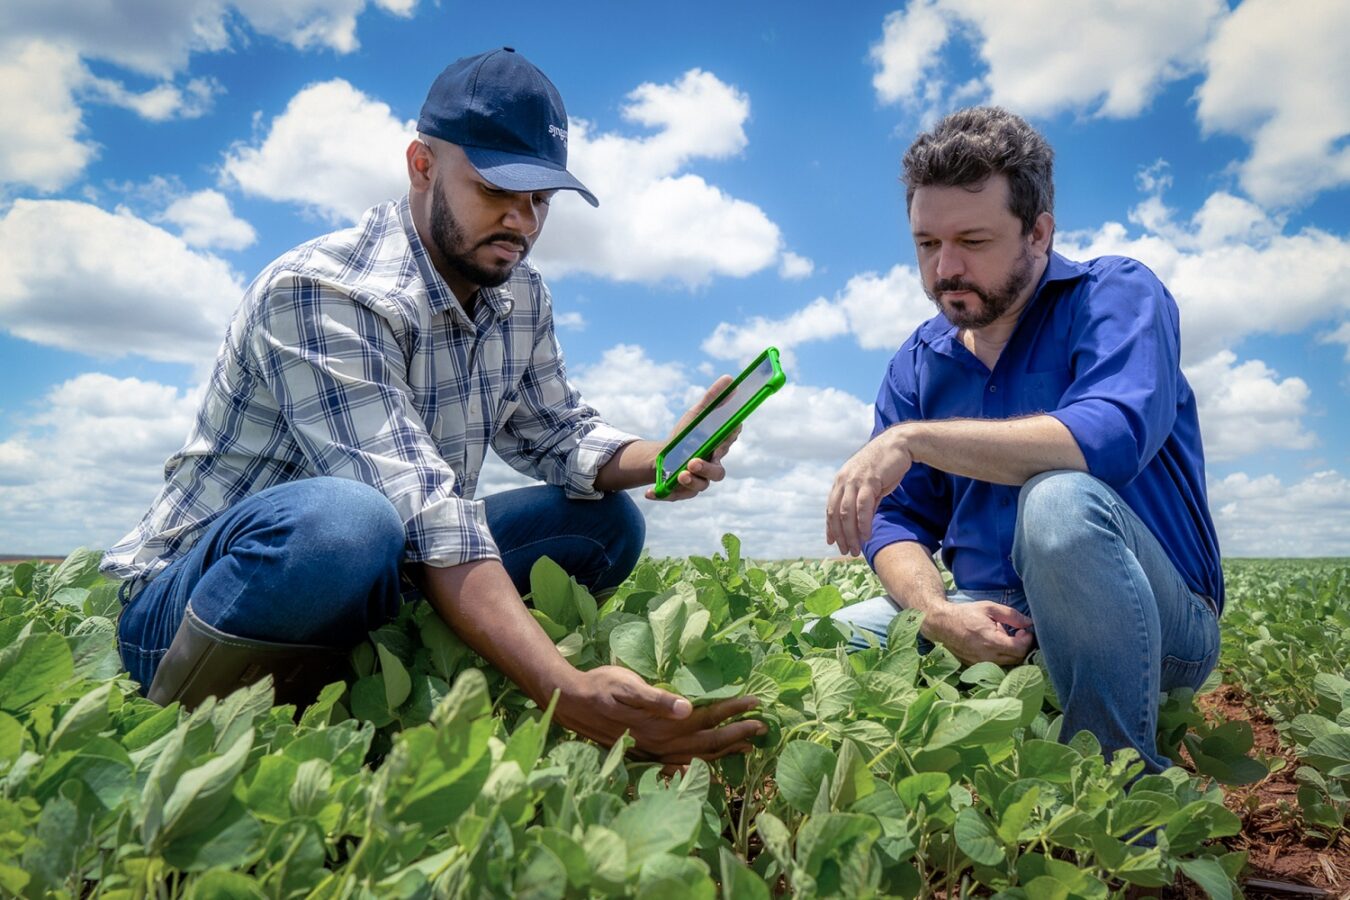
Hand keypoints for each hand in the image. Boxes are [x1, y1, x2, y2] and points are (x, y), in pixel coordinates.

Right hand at [552, 665, 762, 763]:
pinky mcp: (647, 754)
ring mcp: (654, 752)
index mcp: (662, 724)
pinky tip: (710, 763)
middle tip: (764, 727)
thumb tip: (686, 708)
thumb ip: (656, 698)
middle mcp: (662, 743)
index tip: (756, 704)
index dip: (734, 712)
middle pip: (709, 741)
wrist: (570, 703)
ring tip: (748, 746)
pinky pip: (682, 763)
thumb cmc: (600, 687)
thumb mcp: (626, 684)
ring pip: (698, 755)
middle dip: (738, 734)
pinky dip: (701, 763)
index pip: (708, 718)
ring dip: (724, 750)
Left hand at [646, 375, 739, 501]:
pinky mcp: (681, 492)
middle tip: (693, 461)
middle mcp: (711, 467)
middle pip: (718, 472)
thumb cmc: (686, 436)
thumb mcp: (696, 415)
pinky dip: (662, 494)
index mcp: (717, 447)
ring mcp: (697, 481)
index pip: (728, 443)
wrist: (665, 457)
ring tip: (680, 474)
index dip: (727, 439)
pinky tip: (650, 492)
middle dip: (706, 468)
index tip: (724, 432)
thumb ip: (712, 399)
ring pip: (700, 486)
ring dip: (690, 482)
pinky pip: (674, 496)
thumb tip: (730, 378)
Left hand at [826, 426, 912, 555]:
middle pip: (836, 514)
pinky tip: (866, 535)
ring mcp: (855, 480)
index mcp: (841, 481)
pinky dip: (863, 523)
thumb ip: (864, 502)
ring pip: (847, 512)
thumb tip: (862, 523)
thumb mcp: (870, 485)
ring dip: (851, 533)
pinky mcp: (869, 480)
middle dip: (840, 535)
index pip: (830, 508)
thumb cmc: (885, 465)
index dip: (830, 527)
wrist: (898, 444)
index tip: (832, 542)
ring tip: (856, 548)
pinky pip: (862, 506)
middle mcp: (844, 480)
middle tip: (847, 551)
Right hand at [925, 601, 1033, 665]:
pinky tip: (995, 645)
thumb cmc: (966, 613)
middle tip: (1018, 634)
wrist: (942, 624)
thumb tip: (1029, 623)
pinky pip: (996, 665)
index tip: (1024, 631)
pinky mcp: (976, 666)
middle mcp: (987, 656)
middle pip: (1017, 659)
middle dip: (1021, 646)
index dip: (1027, 640)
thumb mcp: (990, 608)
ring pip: (1008, 664)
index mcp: (991, 641)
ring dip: (1011, 652)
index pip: (1020, 649)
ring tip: (1004, 638)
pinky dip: (1001, 656)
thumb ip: (1012, 615)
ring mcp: (981, 663)